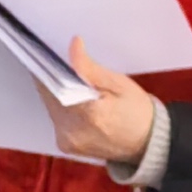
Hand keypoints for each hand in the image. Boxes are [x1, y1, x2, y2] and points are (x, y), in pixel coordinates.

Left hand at [41, 38, 160, 168]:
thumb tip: (73, 45)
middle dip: (52, 79)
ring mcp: (68, 141)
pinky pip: (55, 120)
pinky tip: (72, 100)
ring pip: (50, 108)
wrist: (146, 143)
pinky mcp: (65, 146)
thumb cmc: (136, 111)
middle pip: (48, 96)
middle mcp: (73, 131)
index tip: (44, 52)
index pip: (52, 84)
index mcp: (88, 114)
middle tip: (59, 64)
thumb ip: (90, 68)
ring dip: (55, 94)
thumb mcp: (118, 83)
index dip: (47, 67)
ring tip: (67, 81)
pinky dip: (60, 108)